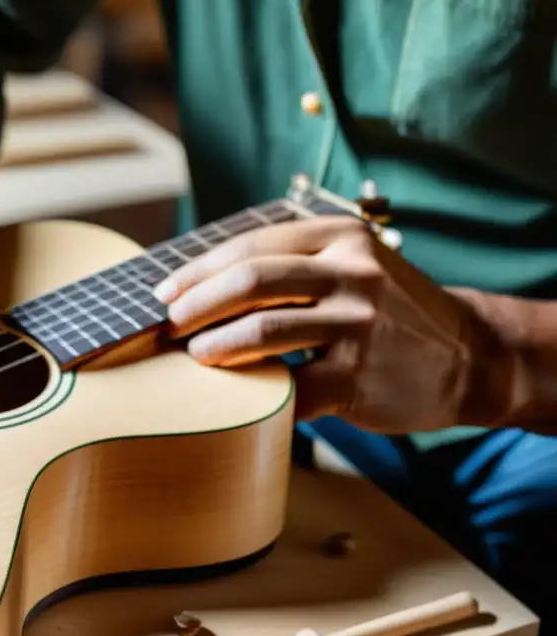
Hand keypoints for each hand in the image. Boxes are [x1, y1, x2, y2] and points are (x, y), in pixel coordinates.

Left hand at [153, 215, 494, 432]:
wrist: (470, 357)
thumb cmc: (387, 312)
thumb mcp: (351, 267)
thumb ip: (290, 266)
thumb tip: (199, 283)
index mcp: (340, 238)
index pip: (250, 246)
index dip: (198, 270)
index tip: (164, 292)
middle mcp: (353, 273)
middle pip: (250, 281)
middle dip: (196, 304)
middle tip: (169, 324)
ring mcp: (360, 324)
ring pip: (264, 331)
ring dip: (215, 346)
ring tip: (194, 356)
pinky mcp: (360, 377)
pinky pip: (291, 388)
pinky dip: (257, 394)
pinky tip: (237, 398)